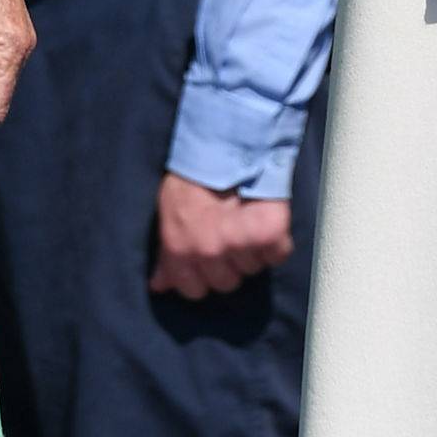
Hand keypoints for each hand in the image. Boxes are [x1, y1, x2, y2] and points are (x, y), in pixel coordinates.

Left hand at [150, 175, 291, 299]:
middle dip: (229, 262)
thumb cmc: (192, 180)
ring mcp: (239, 244)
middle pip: (227, 283)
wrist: (223, 145)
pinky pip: (277, 255)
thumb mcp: (169, 217)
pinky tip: (264, 221)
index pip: (194, 291)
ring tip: (245, 221)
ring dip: (252, 250)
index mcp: (180, 250)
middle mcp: (208, 252)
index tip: (209, 255)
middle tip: (229, 232)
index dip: (203, 275)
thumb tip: (159, 286)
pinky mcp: (269, 233)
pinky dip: (276, 242)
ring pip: (253, 269)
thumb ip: (167, 257)